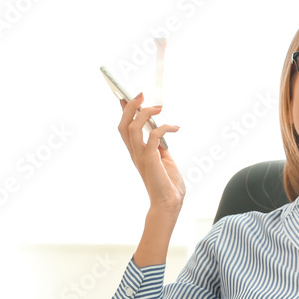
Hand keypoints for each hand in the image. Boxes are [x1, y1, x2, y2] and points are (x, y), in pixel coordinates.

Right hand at [117, 93, 184, 214]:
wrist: (170, 203)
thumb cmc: (167, 183)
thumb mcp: (163, 159)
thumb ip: (159, 145)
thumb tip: (159, 129)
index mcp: (136, 152)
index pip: (124, 128)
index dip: (123, 111)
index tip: (126, 96)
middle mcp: (135, 153)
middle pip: (123, 125)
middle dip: (130, 107)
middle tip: (140, 95)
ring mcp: (141, 156)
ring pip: (133, 128)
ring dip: (144, 113)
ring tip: (159, 107)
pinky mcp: (150, 160)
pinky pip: (153, 136)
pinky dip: (164, 127)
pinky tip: (175, 127)